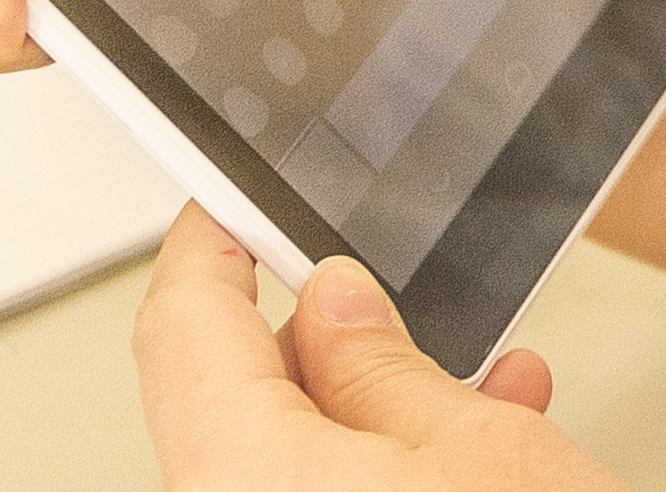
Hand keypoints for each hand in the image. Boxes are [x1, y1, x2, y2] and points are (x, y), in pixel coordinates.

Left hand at [141, 206, 600, 489]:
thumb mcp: (475, 445)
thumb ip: (382, 361)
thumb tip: (335, 300)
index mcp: (237, 479)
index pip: (181, 329)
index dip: (208, 246)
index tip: (226, 201)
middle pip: (235, 407)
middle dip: (322, 343)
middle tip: (387, 287)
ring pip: (289, 468)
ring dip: (374, 414)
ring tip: (475, 377)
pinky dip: (387, 476)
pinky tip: (484, 446)